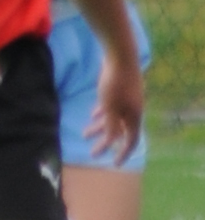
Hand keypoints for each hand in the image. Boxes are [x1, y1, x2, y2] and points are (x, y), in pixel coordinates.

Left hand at [90, 40, 145, 157]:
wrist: (120, 55)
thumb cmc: (115, 84)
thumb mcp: (110, 109)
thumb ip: (110, 127)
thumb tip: (110, 142)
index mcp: (134, 116)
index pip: (131, 140)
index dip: (123, 153)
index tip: (113, 164)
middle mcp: (133, 109)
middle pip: (120, 130)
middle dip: (105, 141)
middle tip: (92, 152)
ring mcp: (127, 98)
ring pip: (114, 118)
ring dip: (100, 126)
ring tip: (84, 133)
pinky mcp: (120, 89)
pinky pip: (112, 106)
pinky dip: (103, 112)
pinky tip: (93, 114)